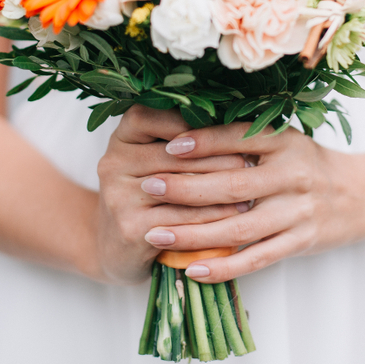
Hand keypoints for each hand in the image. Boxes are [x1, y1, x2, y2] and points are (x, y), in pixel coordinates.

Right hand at [93, 105, 248, 284]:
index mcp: (121, 137)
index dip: (187, 120)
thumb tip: (237, 121)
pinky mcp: (129, 228)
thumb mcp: (155, 161)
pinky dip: (212, 217)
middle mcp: (113, 162)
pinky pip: (180, 220)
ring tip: (250, 189)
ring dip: (219, 188)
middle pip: (171, 153)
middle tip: (251, 161)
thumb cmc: (149, 196)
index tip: (225, 127)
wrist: (115, 247)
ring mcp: (118, 197)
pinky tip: (234, 215)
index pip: (150, 115)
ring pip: (179, 188)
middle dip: (216, 157)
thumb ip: (183, 141)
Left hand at [139, 123, 364, 282]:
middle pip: (232, 185)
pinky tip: (191, 269)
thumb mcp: (284, 140)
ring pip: (238, 228)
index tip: (167, 146)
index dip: (202, 142)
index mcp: (285, 142)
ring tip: (154, 234)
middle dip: (185, 187)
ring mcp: (298, 212)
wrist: (361, 195)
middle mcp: (293, 175)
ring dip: (192, 234)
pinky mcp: (301, 242)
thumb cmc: (307, 164)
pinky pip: (256, 259)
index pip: (238, 138)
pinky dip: (222, 267)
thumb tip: (182, 132)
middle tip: (149, 185)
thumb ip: (244, 138)